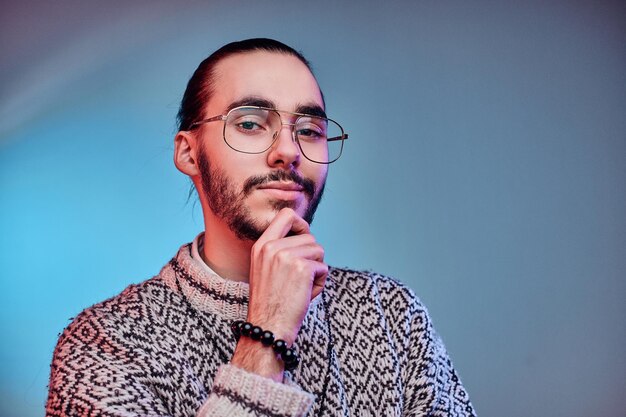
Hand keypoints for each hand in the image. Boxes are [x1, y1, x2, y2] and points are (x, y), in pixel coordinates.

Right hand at [230, 208, 327, 379]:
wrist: (267, 328)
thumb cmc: (270, 303)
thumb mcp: (264, 269)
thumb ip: (279, 251)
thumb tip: (306, 237)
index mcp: (261, 246)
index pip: (286, 215)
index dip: (301, 224)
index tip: (304, 237)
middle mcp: (272, 247)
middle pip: (309, 237)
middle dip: (312, 257)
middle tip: (301, 278)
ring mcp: (286, 256)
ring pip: (319, 251)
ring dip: (317, 270)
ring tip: (302, 288)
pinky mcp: (302, 268)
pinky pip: (324, 268)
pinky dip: (320, 283)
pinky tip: (306, 295)